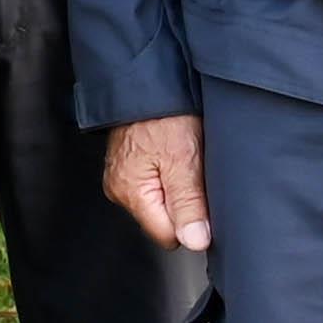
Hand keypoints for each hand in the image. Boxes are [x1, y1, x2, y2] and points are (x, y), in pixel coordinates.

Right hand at [100, 114, 211, 253]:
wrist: (148, 81)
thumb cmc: (164, 114)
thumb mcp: (186, 160)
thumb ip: (189, 204)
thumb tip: (195, 242)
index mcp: (131, 193)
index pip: (168, 236)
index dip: (191, 222)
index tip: (202, 197)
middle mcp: (120, 190)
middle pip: (163, 221)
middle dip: (185, 204)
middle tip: (194, 172)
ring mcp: (121, 177)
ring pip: (162, 202)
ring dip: (179, 188)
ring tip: (184, 160)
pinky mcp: (128, 166)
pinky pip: (155, 184)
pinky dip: (170, 174)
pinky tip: (175, 155)